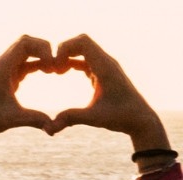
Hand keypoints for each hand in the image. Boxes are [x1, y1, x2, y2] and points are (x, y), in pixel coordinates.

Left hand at [0, 36, 57, 141]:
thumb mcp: (12, 119)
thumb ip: (34, 120)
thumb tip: (54, 128)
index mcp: (1, 68)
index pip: (23, 42)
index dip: (42, 48)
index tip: (52, 64)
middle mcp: (0, 65)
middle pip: (26, 43)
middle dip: (44, 50)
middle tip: (56, 65)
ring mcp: (2, 70)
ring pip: (25, 52)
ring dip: (41, 56)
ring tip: (54, 70)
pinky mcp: (5, 77)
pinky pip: (24, 62)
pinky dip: (37, 64)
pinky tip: (49, 72)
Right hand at [51, 35, 167, 148]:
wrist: (140, 119)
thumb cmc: (121, 117)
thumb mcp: (94, 118)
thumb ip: (71, 118)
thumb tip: (49, 128)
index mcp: (105, 67)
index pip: (83, 42)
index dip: (64, 49)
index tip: (54, 67)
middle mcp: (106, 62)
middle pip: (81, 41)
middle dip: (63, 50)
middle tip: (51, 68)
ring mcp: (105, 66)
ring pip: (83, 49)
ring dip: (66, 56)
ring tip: (54, 72)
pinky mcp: (102, 73)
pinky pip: (84, 59)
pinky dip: (71, 62)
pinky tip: (61, 73)